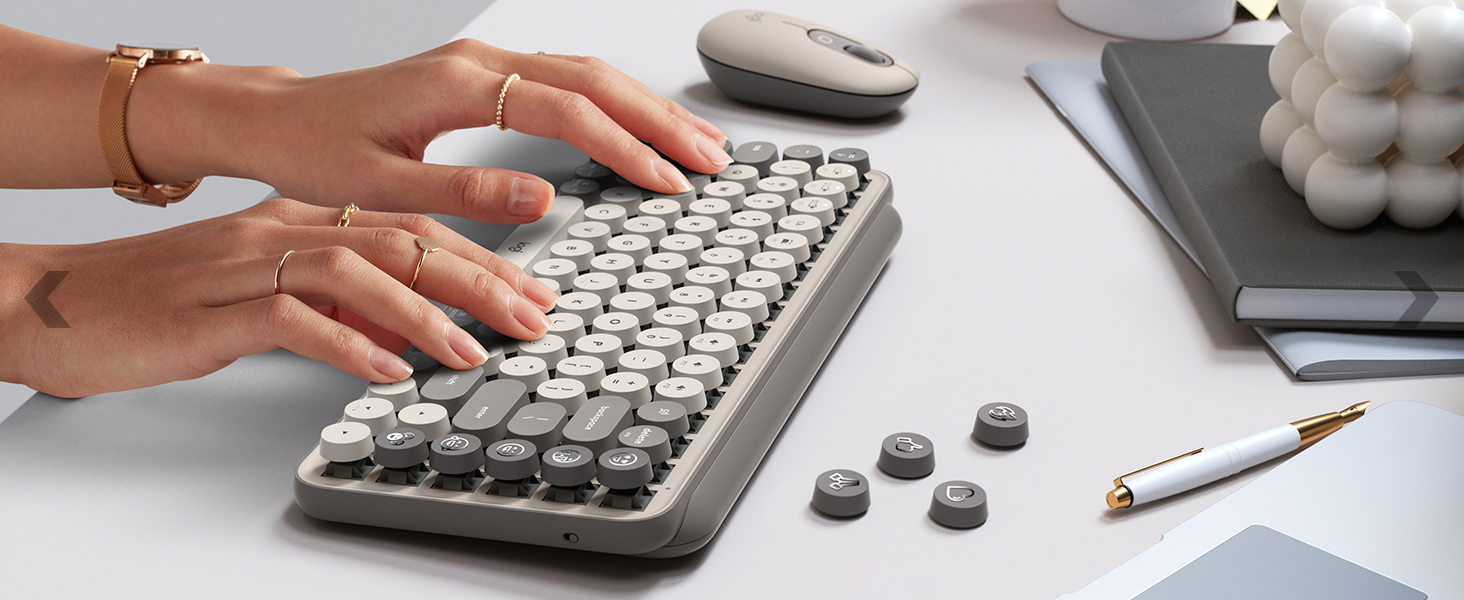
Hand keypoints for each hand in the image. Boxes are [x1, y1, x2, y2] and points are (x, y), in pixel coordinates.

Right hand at [0, 198, 554, 397]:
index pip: (406, 227)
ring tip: (472, 349)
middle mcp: (279, 231)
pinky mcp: (210, 311)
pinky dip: (346, 342)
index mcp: (297, 221)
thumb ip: (337, 306)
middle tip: (530, 316)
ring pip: (356, 269)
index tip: (528, 290)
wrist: (54, 302)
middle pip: (398, 241)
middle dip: (477, 279)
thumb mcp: (267, 298)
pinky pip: (291, 318)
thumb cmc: (163, 302)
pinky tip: (386, 366)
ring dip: (423, 312)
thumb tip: (405, 329)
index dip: (477, 257)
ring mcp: (245, 266)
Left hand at [130, 39, 731, 222]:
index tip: (669, 180)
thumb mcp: (383, 187)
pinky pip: (565, 78)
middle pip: (595, 79)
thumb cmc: (316, 152)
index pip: (568, 111)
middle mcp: (479, 63)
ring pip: (587, 72)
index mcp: (459, 86)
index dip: (626, 147)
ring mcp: (484, 63)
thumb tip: (542, 199)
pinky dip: (612, 102)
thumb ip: (466, 193)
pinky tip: (636, 124)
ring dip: (644, 107)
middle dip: (660, 119)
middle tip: (711, 157)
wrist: (277, 119)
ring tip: (693, 142)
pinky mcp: (482, 73)